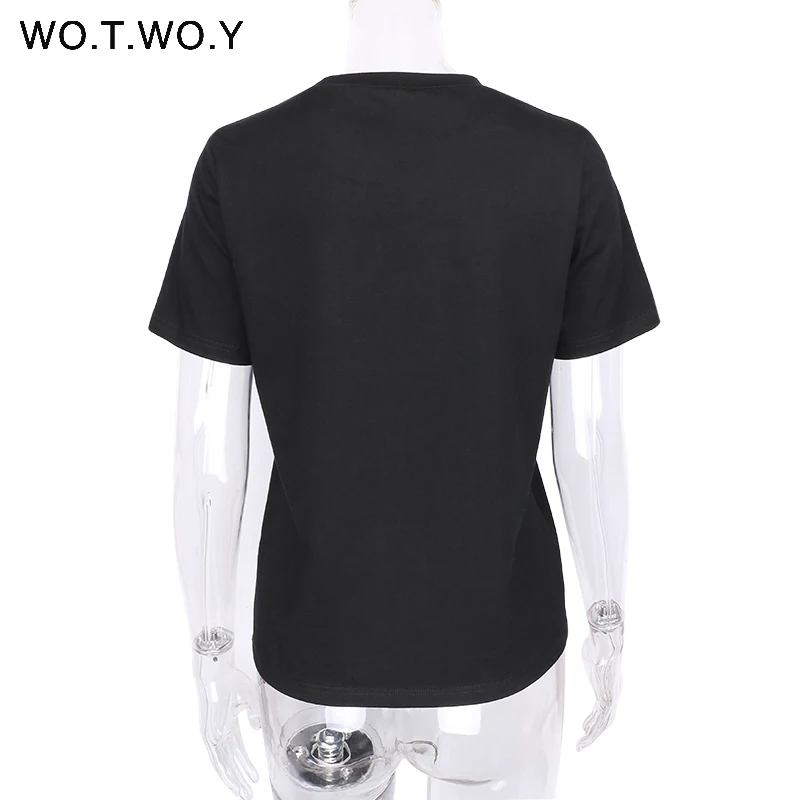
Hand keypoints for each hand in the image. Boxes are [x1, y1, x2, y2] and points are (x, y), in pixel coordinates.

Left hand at [193, 650, 262, 797]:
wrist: (217, 670)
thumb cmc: (231, 678)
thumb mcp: (248, 698)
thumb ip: (253, 714)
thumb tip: (257, 729)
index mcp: (228, 724)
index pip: (237, 751)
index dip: (246, 765)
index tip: (255, 777)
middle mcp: (219, 732)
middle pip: (230, 762)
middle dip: (240, 778)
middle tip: (248, 793)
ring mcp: (212, 733)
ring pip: (223, 764)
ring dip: (233, 778)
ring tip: (242, 792)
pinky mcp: (207, 733)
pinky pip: (215, 757)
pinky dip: (223, 769)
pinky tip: (231, 778)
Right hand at [576, 618, 623, 751]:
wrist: (606, 641)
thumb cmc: (598, 645)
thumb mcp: (592, 657)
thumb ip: (591, 662)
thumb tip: (589, 653)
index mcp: (612, 687)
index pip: (604, 710)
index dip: (595, 720)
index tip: (584, 727)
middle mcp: (615, 695)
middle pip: (606, 721)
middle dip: (594, 733)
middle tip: (582, 743)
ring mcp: (612, 697)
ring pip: (603, 724)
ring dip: (591, 736)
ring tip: (580, 746)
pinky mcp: (607, 697)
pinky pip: (600, 719)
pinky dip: (592, 729)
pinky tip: (584, 735)